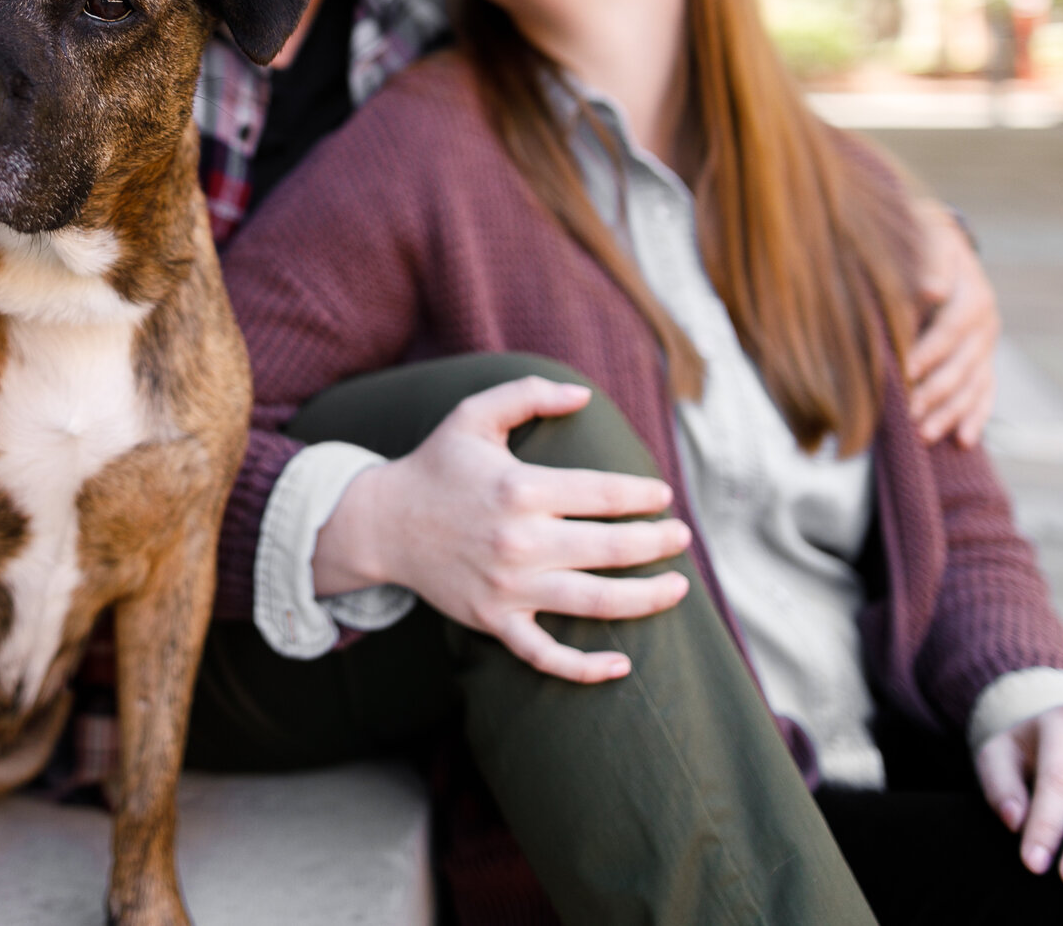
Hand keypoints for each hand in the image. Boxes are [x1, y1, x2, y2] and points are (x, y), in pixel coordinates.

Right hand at [313, 376, 691, 682]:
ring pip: (594, 602)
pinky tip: (621, 665)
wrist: (381, 523)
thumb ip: (528, 393)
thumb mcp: (473, 415)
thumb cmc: (436, 465)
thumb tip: (583, 395)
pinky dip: (584, 668)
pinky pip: (545, 654)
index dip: (642, 496)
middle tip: (681, 537)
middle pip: (610, 549)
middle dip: (658, 544)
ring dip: (646, 599)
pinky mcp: (494, 621)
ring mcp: (507, 587)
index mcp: (519, 489)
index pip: (603, 494)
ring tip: (677, 588)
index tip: (662, 497)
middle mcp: (518, 541)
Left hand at [907, 199, 999, 446]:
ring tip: (924, 435)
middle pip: (961, 365)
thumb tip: (931, 289)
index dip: (928, 352)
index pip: (950, 330)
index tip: (904, 371)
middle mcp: (985, 324)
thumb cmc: (923, 237)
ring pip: (972, 385)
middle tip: (907, 414)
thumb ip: (931, 261)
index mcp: (973, 295)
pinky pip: (985, 392)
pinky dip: (975, 416)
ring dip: (950, 413)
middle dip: (934, 392)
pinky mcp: (983, 359)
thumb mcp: (927, 236)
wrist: (940, 238)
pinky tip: (964, 440)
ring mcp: (986, 345)